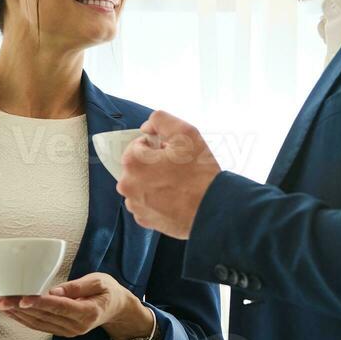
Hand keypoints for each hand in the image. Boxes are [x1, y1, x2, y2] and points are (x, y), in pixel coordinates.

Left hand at [0, 272, 153, 339]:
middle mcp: (77, 326)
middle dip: (20, 308)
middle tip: (1, 299)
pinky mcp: (62, 331)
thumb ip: (78, 287)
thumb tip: (55, 291)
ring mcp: (68, 331)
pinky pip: (40, 326)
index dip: (40, 303)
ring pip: (39, 323)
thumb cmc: (108, 291)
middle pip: (44, 316)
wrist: (116, 309)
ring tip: (1, 304)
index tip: (22, 298)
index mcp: (88, 312)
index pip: (60, 307)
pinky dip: (24, 319)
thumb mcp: (99, 281)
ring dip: (18, 314)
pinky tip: (11, 312)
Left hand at [117, 110, 219, 238]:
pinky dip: (157, 199)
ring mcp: (135, 204)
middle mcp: (127, 185)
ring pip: (141, 184)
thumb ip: (160, 120)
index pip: (139, 145)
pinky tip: (174, 199)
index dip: (159, 147)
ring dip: (154, 182)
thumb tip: (146, 128)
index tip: (174, 156)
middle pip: (139, 166)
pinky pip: (146, 203)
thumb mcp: (186, 133)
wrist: (213, 210)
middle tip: (178, 170)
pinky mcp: (144, 220)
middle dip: (155, 165)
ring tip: (178, 186)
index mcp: (133, 162)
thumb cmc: (200, 172)